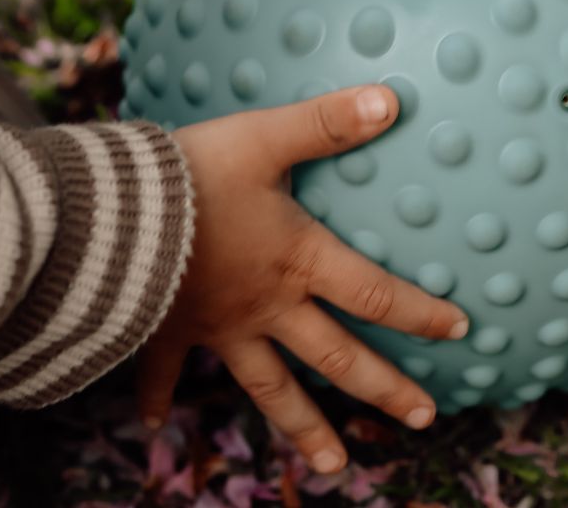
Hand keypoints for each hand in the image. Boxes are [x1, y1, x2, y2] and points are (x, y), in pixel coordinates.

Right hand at [137, 86, 468, 474]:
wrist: (107, 215)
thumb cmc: (191, 175)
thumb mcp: (265, 139)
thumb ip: (327, 122)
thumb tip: (390, 99)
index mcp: (296, 260)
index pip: (373, 293)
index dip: (419, 311)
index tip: (460, 330)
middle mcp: (266, 305)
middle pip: (336, 357)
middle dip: (383, 388)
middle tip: (423, 419)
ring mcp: (217, 326)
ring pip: (270, 388)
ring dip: (305, 428)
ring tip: (336, 467)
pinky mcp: (164, 328)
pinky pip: (163, 371)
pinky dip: (158, 396)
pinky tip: (151, 424)